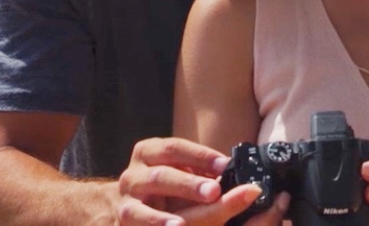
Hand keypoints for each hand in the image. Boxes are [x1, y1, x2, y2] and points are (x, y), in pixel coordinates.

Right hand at [116, 137, 282, 225]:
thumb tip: (243, 178)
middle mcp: (136, 170)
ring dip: (177, 200)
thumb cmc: (163, 191)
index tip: (227, 165)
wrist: (129, 210)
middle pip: (163, 172)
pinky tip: (177, 225)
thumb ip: (204, 175)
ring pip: (151, 194)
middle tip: (215, 191)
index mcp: (150, 152)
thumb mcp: (180, 177)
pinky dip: (158, 221)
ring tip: (200, 205)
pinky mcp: (125, 216)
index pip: (175, 148)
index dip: (201, 156)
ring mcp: (128, 194)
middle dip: (191, 182)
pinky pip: (138, 217)